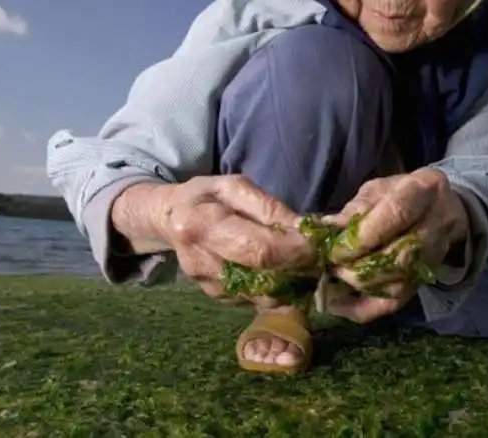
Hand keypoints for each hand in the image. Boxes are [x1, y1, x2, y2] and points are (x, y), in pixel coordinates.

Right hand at [115, 175, 315, 304]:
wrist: (170, 219)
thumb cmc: (207, 197)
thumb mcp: (235, 186)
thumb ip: (269, 208)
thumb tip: (304, 229)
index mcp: (203, 226)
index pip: (258, 249)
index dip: (294, 250)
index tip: (317, 244)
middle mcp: (201, 262)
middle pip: (262, 279)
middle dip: (298, 270)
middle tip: (317, 256)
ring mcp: (207, 286)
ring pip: (263, 296)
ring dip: (290, 283)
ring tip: (301, 262)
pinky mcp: (216, 298)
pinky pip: (255, 300)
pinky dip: (275, 289)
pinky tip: (281, 271)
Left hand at [323, 169, 468, 323]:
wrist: (443, 209)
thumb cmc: (403, 194)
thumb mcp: (379, 188)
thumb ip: (356, 208)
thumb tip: (328, 228)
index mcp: (423, 190)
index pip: (395, 216)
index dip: (363, 237)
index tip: (335, 248)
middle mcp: (435, 226)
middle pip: (398, 257)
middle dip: (357, 266)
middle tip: (330, 265)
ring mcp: (433, 258)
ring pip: (396, 284)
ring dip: (358, 285)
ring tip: (333, 276)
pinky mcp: (423, 281)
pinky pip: (394, 303)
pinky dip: (363, 308)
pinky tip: (338, 304)